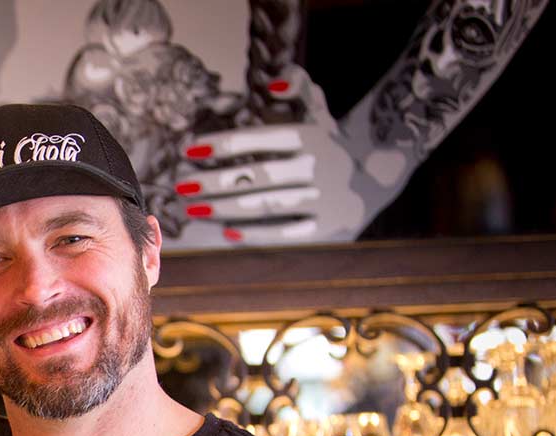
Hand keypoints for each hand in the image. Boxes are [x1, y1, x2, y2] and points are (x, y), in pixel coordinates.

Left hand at [167, 66, 364, 247]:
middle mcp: (317, 167)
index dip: (224, 145)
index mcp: (311, 137)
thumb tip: (273, 82)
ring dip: (226, 208)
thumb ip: (299, 86)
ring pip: (268, 205)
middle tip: (181, 185)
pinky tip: (226, 232)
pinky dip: (257, 233)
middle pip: (260, 176)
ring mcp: (321, 198)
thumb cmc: (327, 142)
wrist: (373, 177)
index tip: (188, 151)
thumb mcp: (319, 110)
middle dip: (216, 182)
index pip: (262, 140)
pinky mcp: (324, 225)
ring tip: (192, 208)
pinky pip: (287, 232)